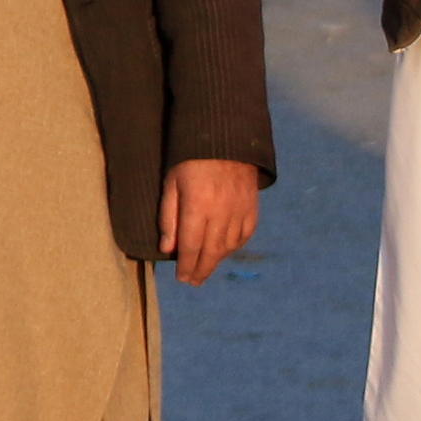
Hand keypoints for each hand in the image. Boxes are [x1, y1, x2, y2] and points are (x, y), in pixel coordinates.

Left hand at [159, 157, 260, 285]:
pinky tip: (225, 251)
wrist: (226, 138)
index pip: (191, 245)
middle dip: (201, 269)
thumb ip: (169, 217)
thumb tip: (168, 249)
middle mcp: (221, 212)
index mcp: (197, 205)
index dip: (186, 265)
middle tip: (193, 282)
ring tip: (205, 269)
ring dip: (217, 261)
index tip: (181, 278)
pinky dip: (234, 247)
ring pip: (229, 246)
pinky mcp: (252, 206)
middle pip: (211, 251)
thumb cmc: (190, 160)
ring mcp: (239, 210)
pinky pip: (245, 234)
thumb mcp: (171, 183)